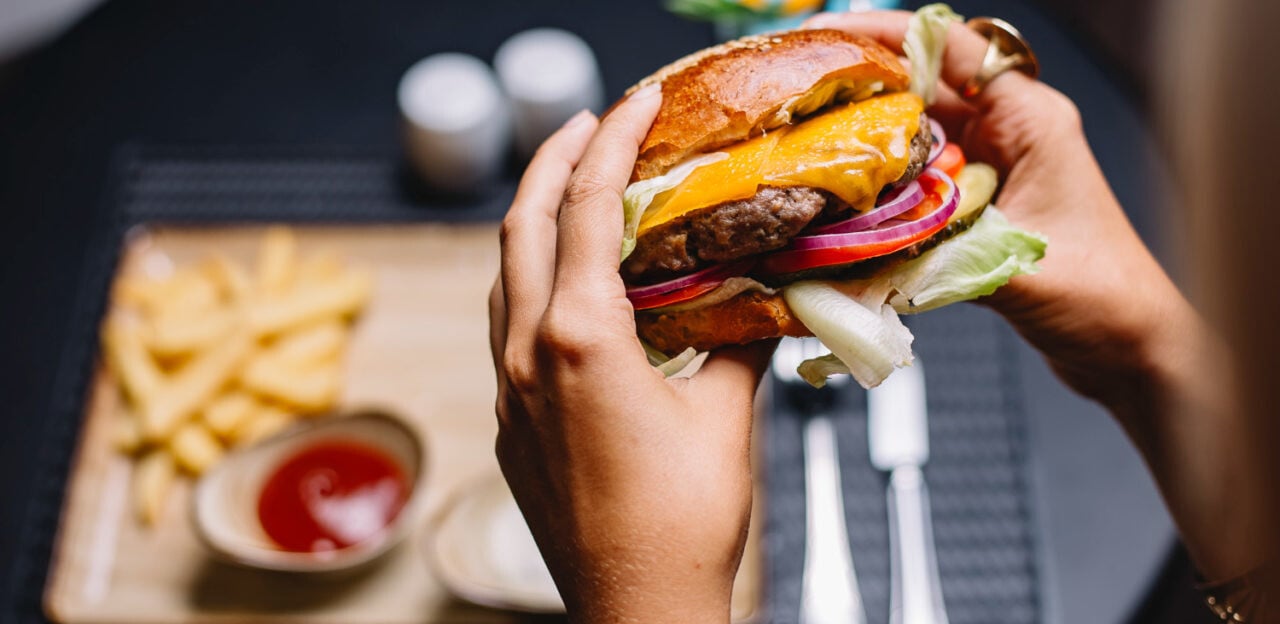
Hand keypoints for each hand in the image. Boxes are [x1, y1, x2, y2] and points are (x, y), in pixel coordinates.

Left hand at [489, 86, 774, 622]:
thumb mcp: (728, 415)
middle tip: (588, 121)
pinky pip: (507, 324)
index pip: (588, 208)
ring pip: (505, 274)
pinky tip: (567, 282)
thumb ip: (738, 341)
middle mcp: (526, 356)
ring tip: (574, 187)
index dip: (611, 142)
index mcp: (580, 340)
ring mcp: (509, 391)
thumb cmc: (684, 525)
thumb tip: (757, 293)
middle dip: (552, 160)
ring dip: (535, 219)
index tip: (633, 102)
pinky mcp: (511, 422)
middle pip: (522, 224)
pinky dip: (533, 278)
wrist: (636, 609)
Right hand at [807, 11, 1265, 580]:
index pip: (953, 48)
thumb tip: (857, 239)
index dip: (887, 34)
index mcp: (1031, 120)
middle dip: (861, 85)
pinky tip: (844, 201)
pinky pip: (917, 180)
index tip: (830, 35)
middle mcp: (1010, 133)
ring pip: (914, 134)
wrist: (1130, 350)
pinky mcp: (979, 206)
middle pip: (923, 86)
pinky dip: (881, 186)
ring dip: (867, 140)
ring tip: (809, 146)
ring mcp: (993, 168)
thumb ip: (937, 247)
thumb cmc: (1105, 298)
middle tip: (800, 98)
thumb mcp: (1014, 264)